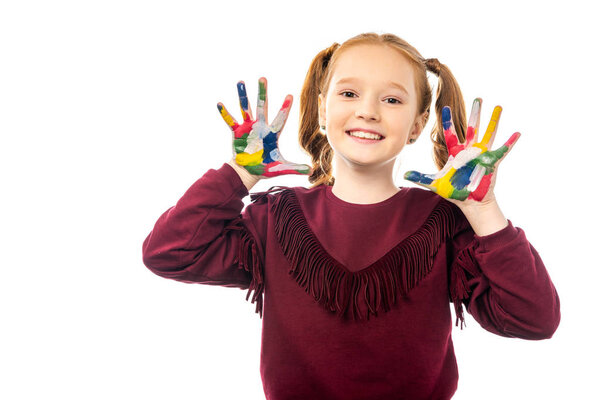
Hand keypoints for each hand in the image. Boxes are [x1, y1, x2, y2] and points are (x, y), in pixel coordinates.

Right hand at [217, 77, 312, 177]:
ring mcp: (248, 128)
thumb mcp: (281, 168)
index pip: (280, 118)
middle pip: (262, 106)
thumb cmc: (265, 168)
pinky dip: (225, 113)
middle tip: (263, 78)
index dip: (284, 108)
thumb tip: (311, 171)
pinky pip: (230, 121)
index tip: (290, 95)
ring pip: (245, 109)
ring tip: (241, 82)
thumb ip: (295, 168)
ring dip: (243, 96)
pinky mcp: (236, 133)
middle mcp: (260, 127)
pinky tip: (220, 104)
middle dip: (262, 93)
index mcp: (272, 134)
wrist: (248, 172)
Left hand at [404, 98, 519, 204]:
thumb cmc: (454, 191)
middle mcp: (469, 150)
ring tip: (498, 107)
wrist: (470, 202)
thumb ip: (420, 177)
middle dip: (476, 113)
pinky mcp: (492, 162)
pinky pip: (502, 150)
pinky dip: (510, 142)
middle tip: (478, 98)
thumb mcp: (435, 184)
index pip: (450, 132)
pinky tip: (517, 133)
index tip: (444, 107)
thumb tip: (403, 174)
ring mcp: (482, 155)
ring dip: (493, 121)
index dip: (447, 120)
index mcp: (455, 152)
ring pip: (488, 133)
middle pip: (473, 127)